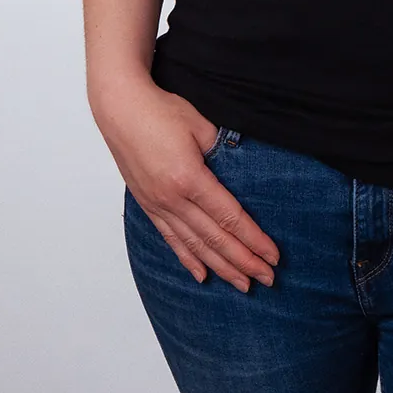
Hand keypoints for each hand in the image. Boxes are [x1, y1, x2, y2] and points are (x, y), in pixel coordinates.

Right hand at [92, 74, 279, 290]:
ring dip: (220, 267)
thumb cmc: (160, 110)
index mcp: (189, 179)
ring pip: (194, 245)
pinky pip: (171, 238)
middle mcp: (172, 199)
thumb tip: (240, 170)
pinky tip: (201, 275)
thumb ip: (222, 151)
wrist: (120, 108)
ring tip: (242, 284)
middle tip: (267, 279)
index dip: (253, 239)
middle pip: (215, 238)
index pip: (229, 218)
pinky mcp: (148, 204)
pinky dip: (188, 259)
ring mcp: (157, 204)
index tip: (272, 256)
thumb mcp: (200, 125)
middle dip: (243, 261)